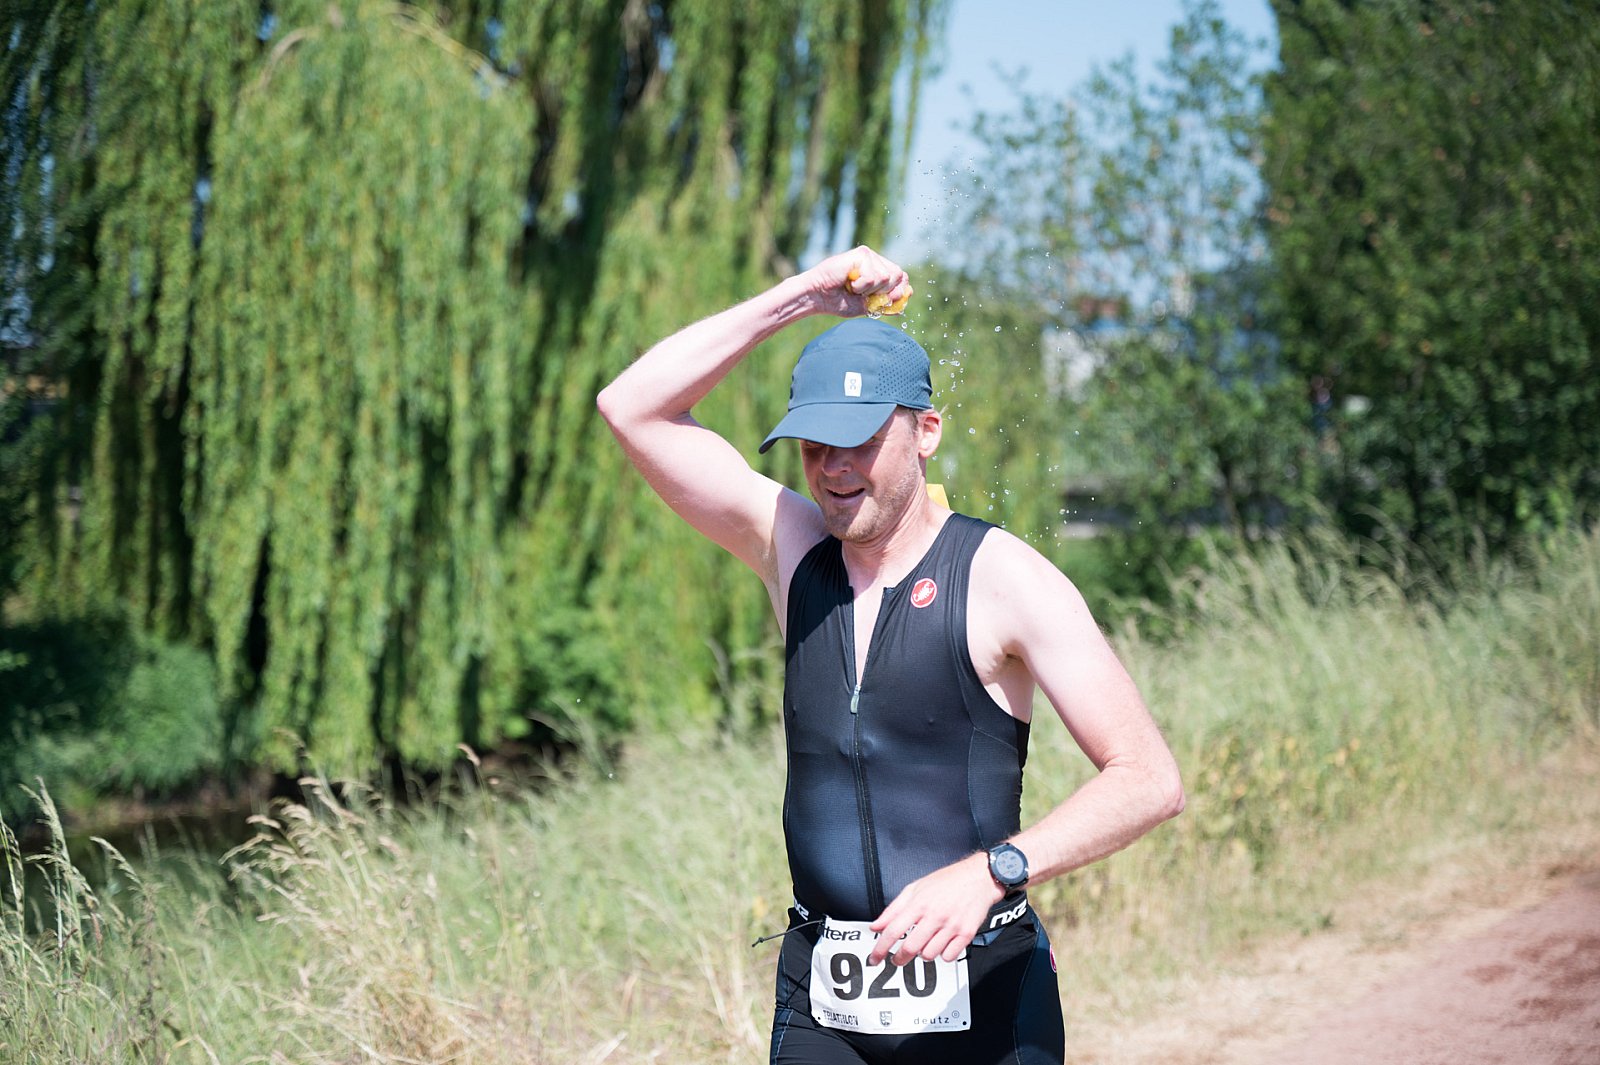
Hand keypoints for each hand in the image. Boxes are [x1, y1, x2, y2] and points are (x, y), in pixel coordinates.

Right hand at [799, 246, 912, 318]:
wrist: (817, 297)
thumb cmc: (839, 301)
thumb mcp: (868, 306)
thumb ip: (887, 301)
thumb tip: (909, 293)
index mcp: (879, 270)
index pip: (902, 278)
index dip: (898, 291)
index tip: (883, 300)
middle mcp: (875, 260)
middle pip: (898, 275)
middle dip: (883, 291)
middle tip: (862, 293)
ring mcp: (868, 256)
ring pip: (886, 277)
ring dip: (869, 290)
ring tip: (853, 287)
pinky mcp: (861, 254)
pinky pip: (873, 276)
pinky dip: (861, 286)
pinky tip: (848, 282)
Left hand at [867, 852, 1002, 965]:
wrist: (979, 877)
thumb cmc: (947, 881)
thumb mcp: (915, 888)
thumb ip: (894, 909)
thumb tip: (877, 926)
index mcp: (919, 903)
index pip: (893, 931)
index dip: (880, 949)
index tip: (874, 959)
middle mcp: (934, 916)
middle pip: (910, 948)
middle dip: (899, 959)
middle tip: (897, 959)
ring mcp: (951, 926)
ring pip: (929, 955)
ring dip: (923, 954)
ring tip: (925, 944)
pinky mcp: (966, 934)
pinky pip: (949, 956)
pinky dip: (943, 955)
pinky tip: (942, 944)